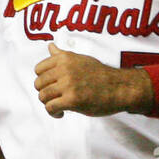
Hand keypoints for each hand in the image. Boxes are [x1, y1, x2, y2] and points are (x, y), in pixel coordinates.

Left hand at [33, 42, 153, 117]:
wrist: (120, 87)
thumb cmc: (101, 74)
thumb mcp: (81, 59)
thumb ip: (62, 55)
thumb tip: (50, 46)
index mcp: (64, 58)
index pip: (38, 69)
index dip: (43, 79)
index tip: (51, 85)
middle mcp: (64, 69)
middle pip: (38, 84)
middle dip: (44, 92)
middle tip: (55, 97)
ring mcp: (68, 84)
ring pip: (43, 97)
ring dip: (48, 104)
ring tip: (59, 106)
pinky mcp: (72, 100)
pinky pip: (51, 107)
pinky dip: (53, 113)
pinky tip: (61, 113)